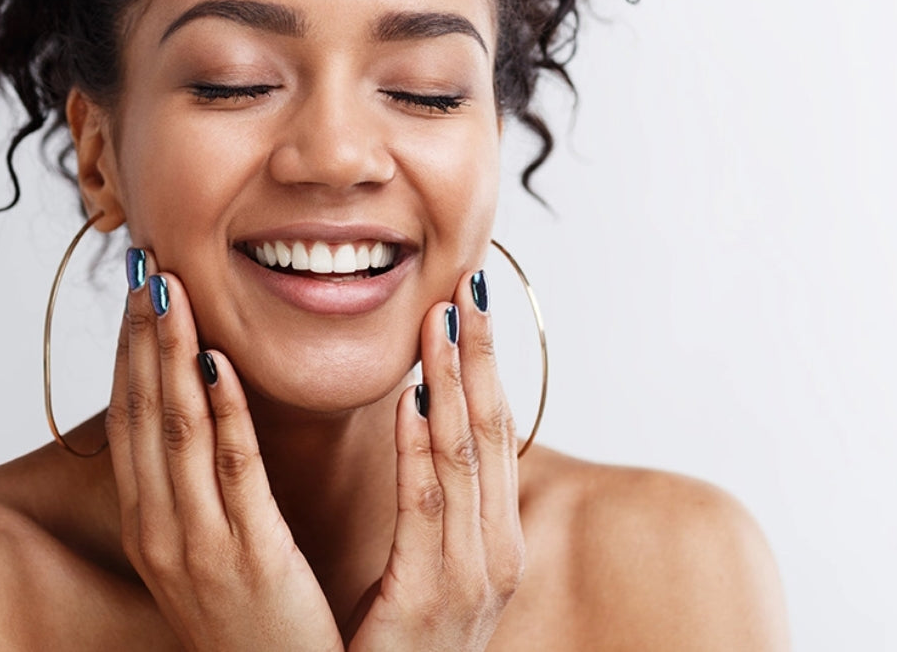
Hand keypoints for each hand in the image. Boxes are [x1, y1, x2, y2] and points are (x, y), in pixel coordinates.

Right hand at [106, 247, 344, 651]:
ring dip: (171, 354)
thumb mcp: (215, 549)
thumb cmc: (254, 619)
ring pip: (175, 430)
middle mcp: (160, 530)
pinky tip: (218, 363)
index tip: (140, 290)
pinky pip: (232, 472)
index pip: (130, 418)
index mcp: (152, 524)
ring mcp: (198, 546)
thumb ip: (207, 486)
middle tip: (145, 264)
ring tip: (171, 289)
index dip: (130, 349)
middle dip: (143, 335)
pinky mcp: (249, 559)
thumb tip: (210, 416)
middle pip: (142, 412)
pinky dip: (221, 414)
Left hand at [346, 270, 525, 650]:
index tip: (471, 293)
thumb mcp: (430, 560)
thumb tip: (429, 412)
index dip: (488, 357)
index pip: (496, 426)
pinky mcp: (432, 601)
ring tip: (442, 316)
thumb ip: (436, 493)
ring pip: (468, 456)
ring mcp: (473, 578)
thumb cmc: (400, 639)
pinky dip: (423, 448)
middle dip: (481, 352)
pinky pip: (428, 509)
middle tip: (468, 280)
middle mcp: (496, 550)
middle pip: (494, 428)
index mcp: (493, 534)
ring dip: (456, 380)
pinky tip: (414, 398)